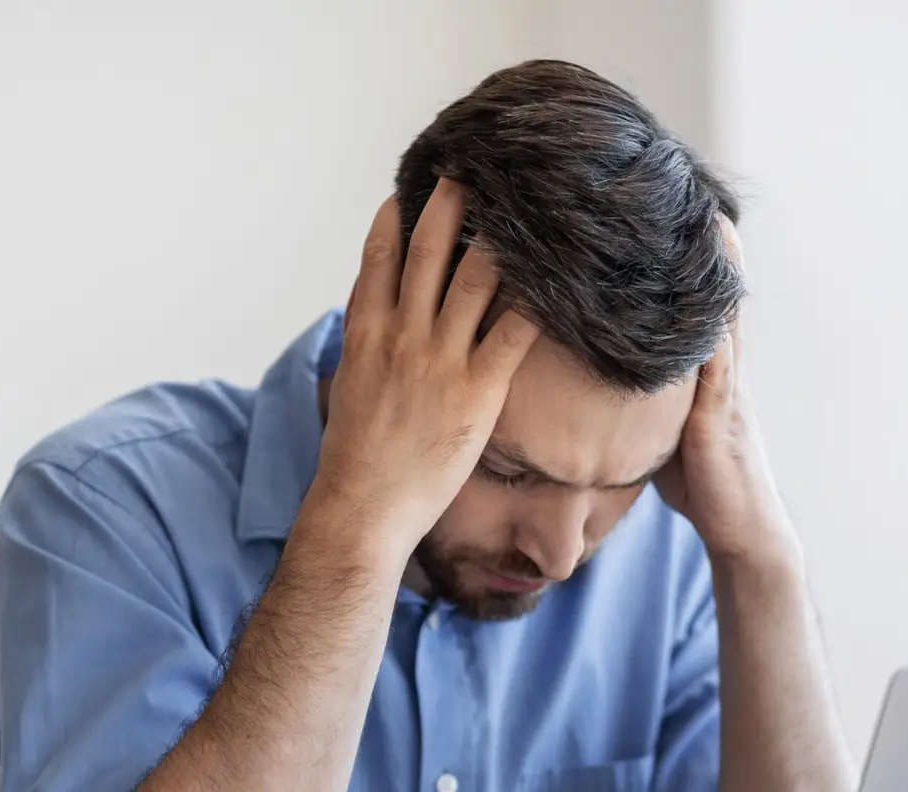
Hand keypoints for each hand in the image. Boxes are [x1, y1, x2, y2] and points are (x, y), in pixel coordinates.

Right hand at [311, 180, 538, 553]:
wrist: (364, 505)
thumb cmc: (356, 456)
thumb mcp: (350, 386)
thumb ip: (365, 344)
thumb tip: (373, 316)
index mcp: (367, 331)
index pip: (379, 258)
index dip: (396, 218)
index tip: (411, 188)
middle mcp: (402, 334)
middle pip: (429, 251)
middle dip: (452, 206)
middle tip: (474, 170)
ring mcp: (439, 360)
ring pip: (474, 279)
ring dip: (500, 238)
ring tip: (523, 206)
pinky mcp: (476, 391)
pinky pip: (512, 334)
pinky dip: (535, 302)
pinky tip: (557, 278)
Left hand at [653, 219, 799, 566]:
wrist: (741, 528)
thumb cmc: (700, 483)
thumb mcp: (659, 429)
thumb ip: (636, 399)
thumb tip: (586, 385)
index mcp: (703, 368)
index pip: (693, 299)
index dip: (686, 256)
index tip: (668, 207)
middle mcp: (719, 367)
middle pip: (713, 292)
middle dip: (705, 243)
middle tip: (690, 188)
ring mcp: (726, 386)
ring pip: (720, 315)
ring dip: (715, 269)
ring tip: (706, 219)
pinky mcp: (721, 412)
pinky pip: (717, 362)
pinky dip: (712, 327)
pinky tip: (704, 298)